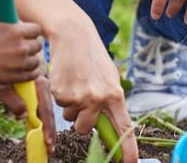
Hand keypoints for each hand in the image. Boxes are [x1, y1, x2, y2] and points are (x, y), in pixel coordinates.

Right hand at [0, 19, 43, 83]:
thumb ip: (3, 16)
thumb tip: (10, 10)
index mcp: (16, 31)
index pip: (37, 30)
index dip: (33, 32)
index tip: (30, 34)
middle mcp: (20, 47)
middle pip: (38, 45)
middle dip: (33, 45)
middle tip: (28, 47)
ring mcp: (19, 63)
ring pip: (36, 61)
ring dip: (32, 59)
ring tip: (27, 59)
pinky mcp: (15, 76)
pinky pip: (33, 74)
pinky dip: (32, 72)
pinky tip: (28, 69)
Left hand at [0, 75, 56, 152]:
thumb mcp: (0, 88)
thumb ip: (12, 101)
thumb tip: (24, 116)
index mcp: (37, 81)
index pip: (45, 107)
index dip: (46, 125)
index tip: (47, 140)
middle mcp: (43, 83)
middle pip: (49, 110)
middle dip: (50, 130)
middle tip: (50, 148)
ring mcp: (41, 88)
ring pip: (47, 110)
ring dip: (48, 127)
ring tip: (48, 144)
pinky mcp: (37, 93)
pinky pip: (42, 108)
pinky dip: (42, 121)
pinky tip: (42, 133)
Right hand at [49, 24, 138, 162]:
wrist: (73, 36)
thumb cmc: (92, 57)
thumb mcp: (109, 78)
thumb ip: (110, 101)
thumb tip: (108, 124)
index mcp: (115, 95)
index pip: (123, 128)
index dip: (127, 148)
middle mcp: (98, 99)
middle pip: (84, 128)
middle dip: (80, 120)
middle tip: (81, 99)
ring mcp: (78, 98)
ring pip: (70, 117)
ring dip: (70, 106)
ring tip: (75, 82)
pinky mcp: (61, 93)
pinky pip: (59, 105)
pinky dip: (60, 95)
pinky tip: (66, 78)